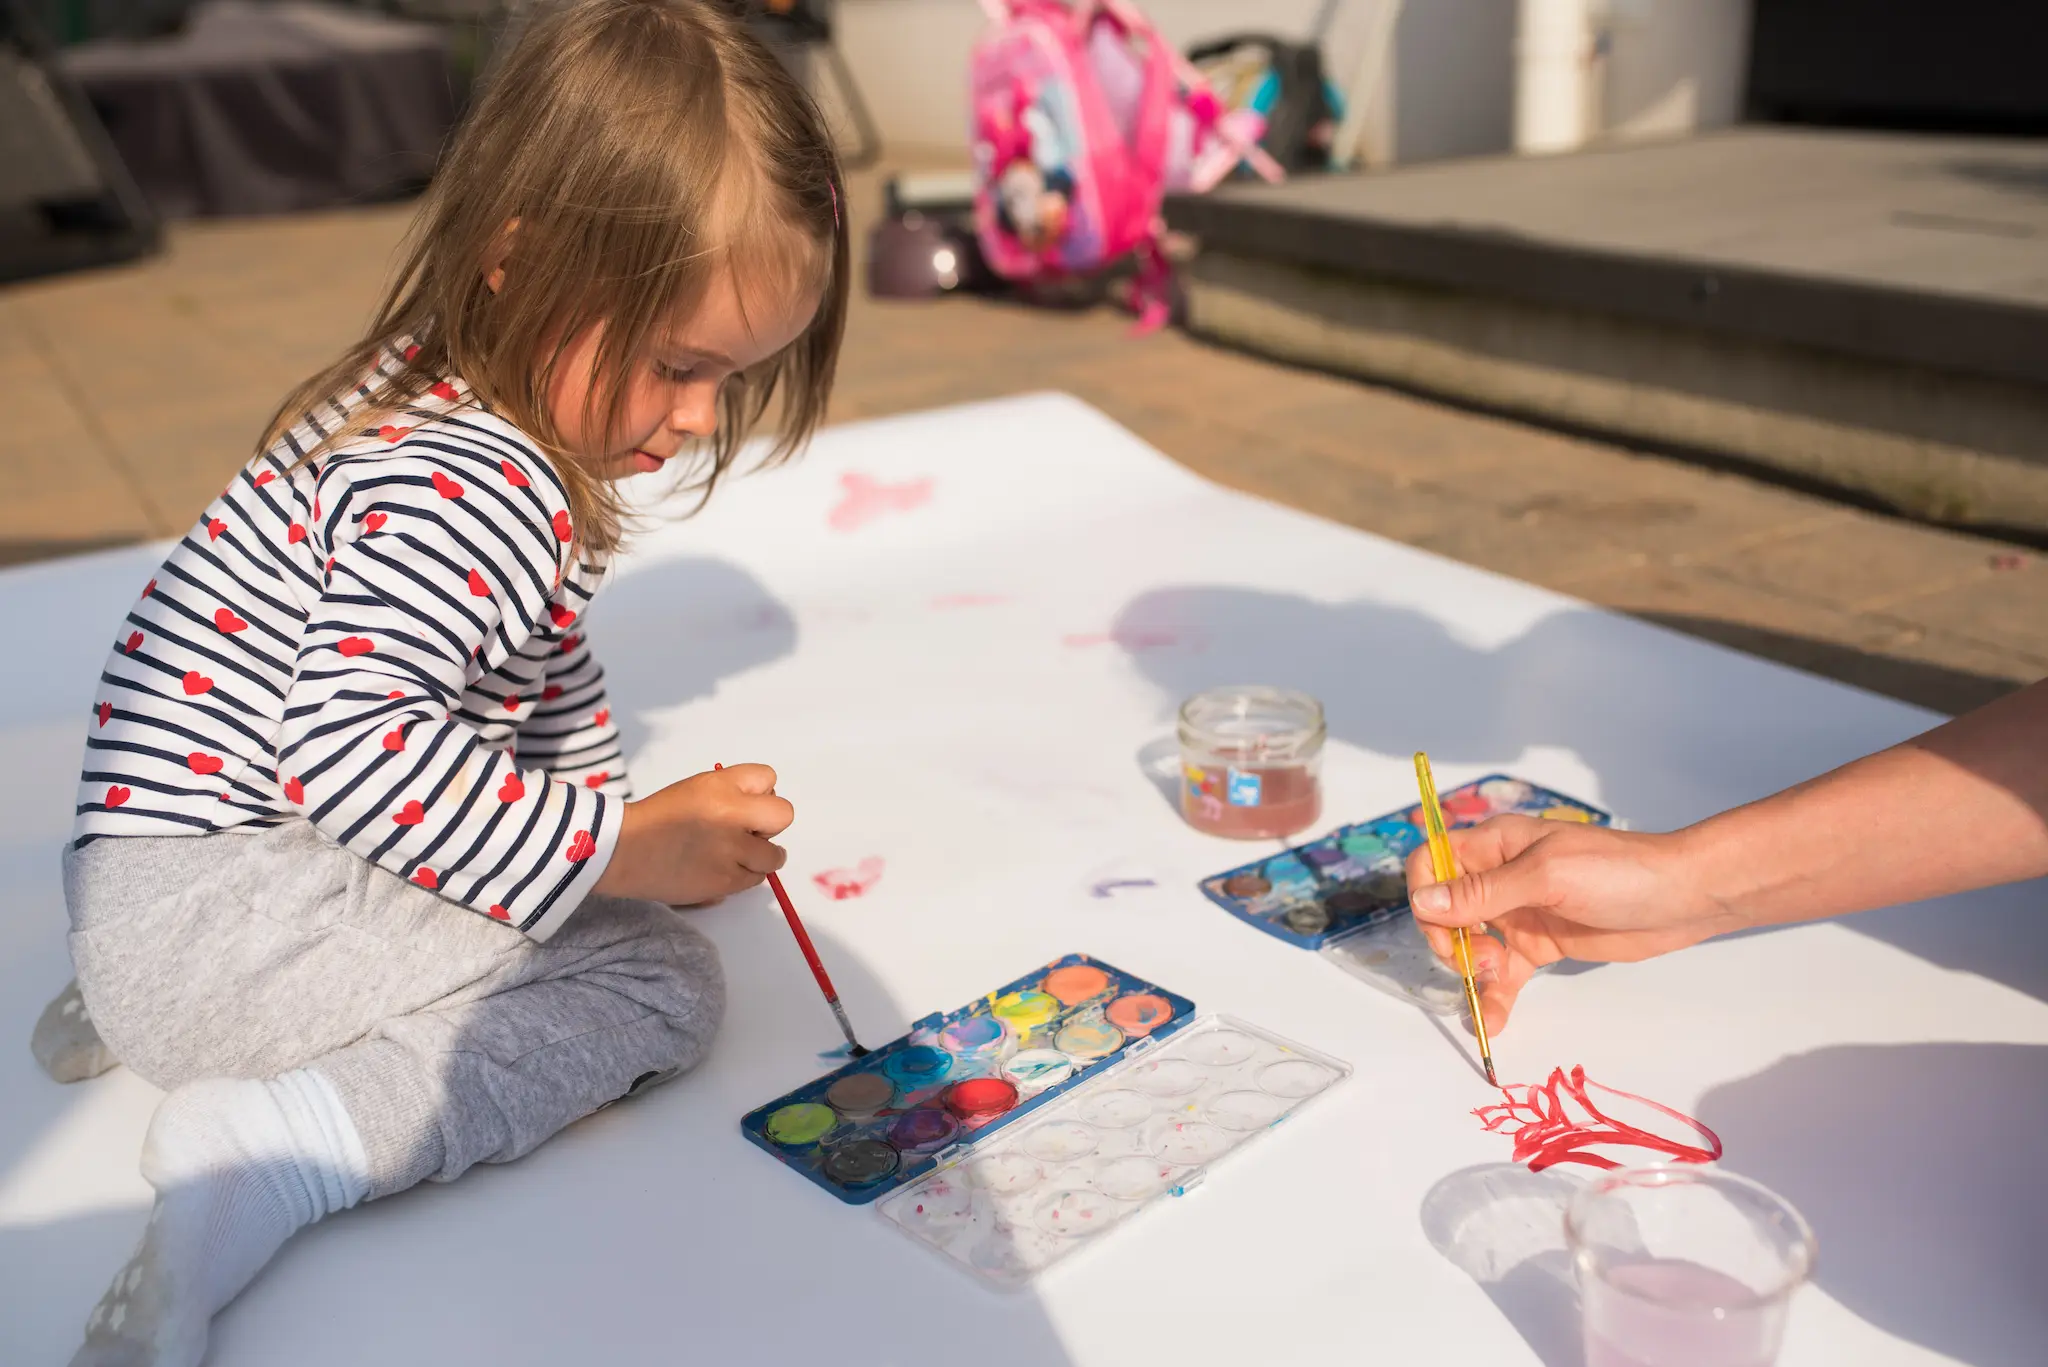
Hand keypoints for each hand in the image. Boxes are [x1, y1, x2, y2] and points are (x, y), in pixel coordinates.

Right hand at [593, 764, 791, 905]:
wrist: (625, 850)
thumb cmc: (661, 815)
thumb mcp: (699, 786)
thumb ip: (735, 789)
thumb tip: (765, 804)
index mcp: (722, 788)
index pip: (769, 778)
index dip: (759, 791)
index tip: (744, 803)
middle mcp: (731, 819)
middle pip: (783, 816)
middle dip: (769, 824)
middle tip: (746, 831)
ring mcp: (731, 854)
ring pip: (774, 856)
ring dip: (759, 855)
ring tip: (732, 854)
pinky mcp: (726, 883)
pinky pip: (755, 879)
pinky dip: (743, 874)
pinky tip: (720, 869)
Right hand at [1403, 815, 1731, 1034]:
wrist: (1682, 898)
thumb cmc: (1618, 872)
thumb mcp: (1546, 877)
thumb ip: (1484, 893)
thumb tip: (1422, 902)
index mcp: (1496, 845)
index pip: (1433, 861)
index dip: (1427, 894)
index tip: (1446, 926)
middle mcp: (1500, 877)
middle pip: (1445, 910)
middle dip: (1452, 940)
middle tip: (1481, 961)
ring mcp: (1519, 913)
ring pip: (1471, 945)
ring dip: (1472, 971)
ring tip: (1497, 983)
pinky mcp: (1540, 945)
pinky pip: (1503, 973)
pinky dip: (1494, 997)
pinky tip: (1494, 1022)